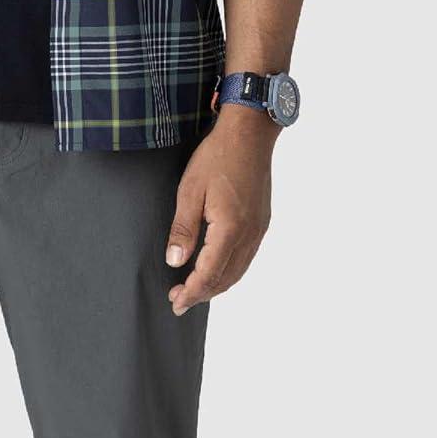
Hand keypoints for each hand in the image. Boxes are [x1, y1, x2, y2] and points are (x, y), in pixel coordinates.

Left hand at [164, 107, 275, 313]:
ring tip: (195, 287)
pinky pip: (246, 257)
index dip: (191, 292)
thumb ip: (183, 229)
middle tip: (180, 299)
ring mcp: (258, 229)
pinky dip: (230, 269)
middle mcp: (249, 234)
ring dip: (217, 284)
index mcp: (230, 229)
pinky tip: (217, 266)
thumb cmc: (217, 157)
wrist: (248, 135)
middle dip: (202, 293)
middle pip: (226, 279)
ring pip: (238, 271)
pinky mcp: (262, 221)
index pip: (209, 274)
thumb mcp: (190, 190)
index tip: (175, 302)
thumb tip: (175, 262)